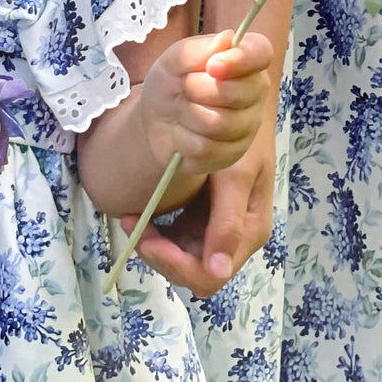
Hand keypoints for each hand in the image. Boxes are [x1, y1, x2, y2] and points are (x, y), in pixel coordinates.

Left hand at [123, 125, 276, 295]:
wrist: (243, 107)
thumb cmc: (244, 138)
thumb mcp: (236, 175)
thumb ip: (227, 223)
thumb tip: (218, 272)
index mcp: (249, 232)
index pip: (209, 274)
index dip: (175, 264)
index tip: (147, 238)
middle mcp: (236, 238)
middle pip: (195, 272)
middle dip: (161, 255)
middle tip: (131, 223)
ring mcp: (221, 227)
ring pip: (184, 258)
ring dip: (158, 246)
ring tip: (132, 217)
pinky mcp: (207, 215)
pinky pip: (181, 238)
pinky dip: (161, 232)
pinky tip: (145, 212)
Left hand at [138, 29, 272, 178]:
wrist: (157, 120)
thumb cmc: (172, 82)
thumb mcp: (174, 59)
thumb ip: (198, 49)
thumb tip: (227, 39)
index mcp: (245, 61)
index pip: (261, 53)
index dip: (241, 58)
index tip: (213, 65)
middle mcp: (255, 92)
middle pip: (237, 93)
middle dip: (199, 88)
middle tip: (185, 86)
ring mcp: (247, 126)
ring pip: (219, 123)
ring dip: (189, 114)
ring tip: (183, 108)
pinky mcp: (233, 154)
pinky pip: (208, 148)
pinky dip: (185, 138)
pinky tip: (183, 132)